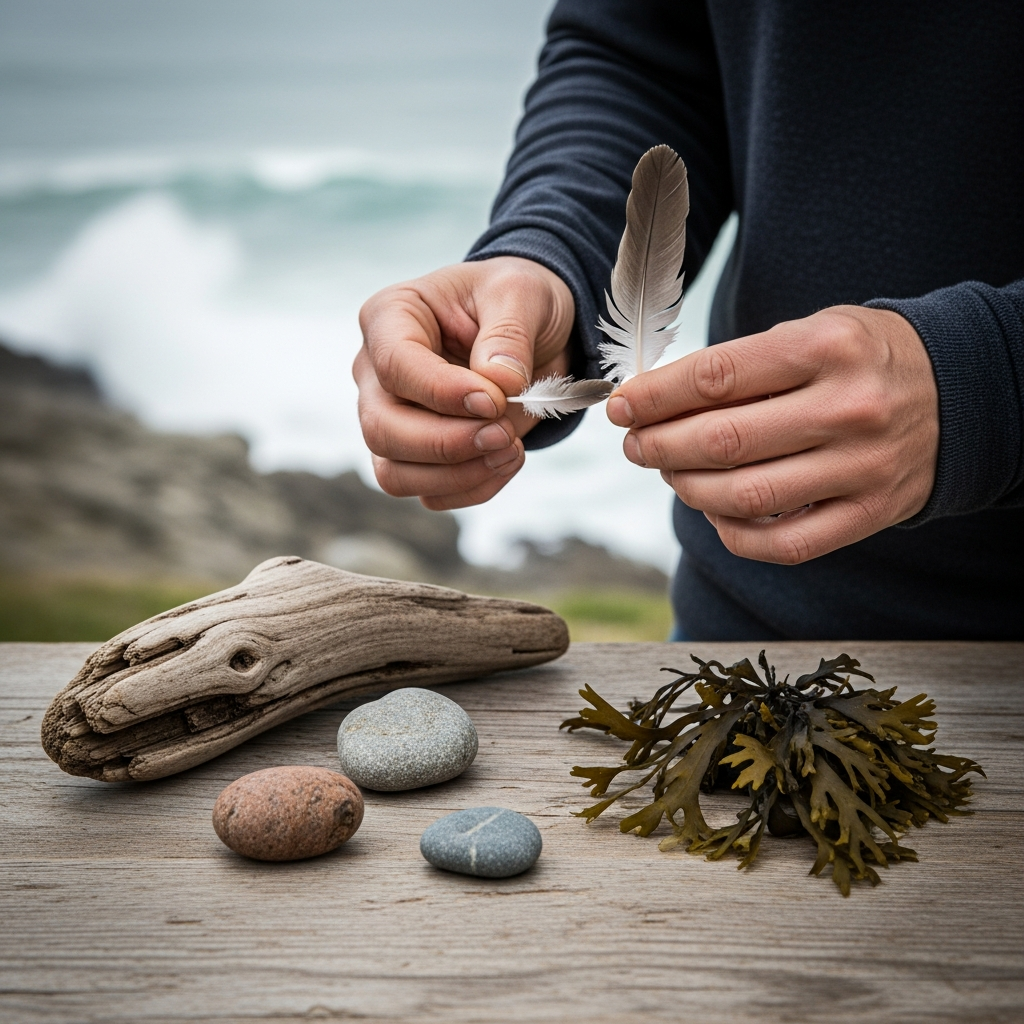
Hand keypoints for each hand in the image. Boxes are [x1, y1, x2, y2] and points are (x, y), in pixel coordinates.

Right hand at [354, 257, 573, 509]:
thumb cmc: (514, 299)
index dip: (443, 393)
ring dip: (459, 474)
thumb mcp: (522, 293)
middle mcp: (376, 373)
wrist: (532, 330)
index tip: (494, 400)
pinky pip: (429, 493)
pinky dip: (472, 488)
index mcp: (391, 317)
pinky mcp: (417, 457)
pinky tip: (507, 460)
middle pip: (382, 429)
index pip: (394, 366)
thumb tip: (498, 381)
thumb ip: (509, 334)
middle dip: (447, 443)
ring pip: (394, 473)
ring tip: (511, 449)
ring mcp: (391, 419)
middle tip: (503, 434)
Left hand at [606, 306, 938, 563]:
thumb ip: (738, 367)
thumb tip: (654, 403)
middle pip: (723, 440)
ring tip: (670, 472)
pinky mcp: (870, 513)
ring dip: (688, 488)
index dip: (655, 397)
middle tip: (634, 445)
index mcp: (826, 348)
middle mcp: (849, 408)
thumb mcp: (808, 334)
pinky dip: (732, 531)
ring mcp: (863, 466)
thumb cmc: (858, 360)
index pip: (717, 376)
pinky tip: (714, 509)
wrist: (955, 392)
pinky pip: (783, 543)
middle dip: (659, 445)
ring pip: (746, 496)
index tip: (621, 407)